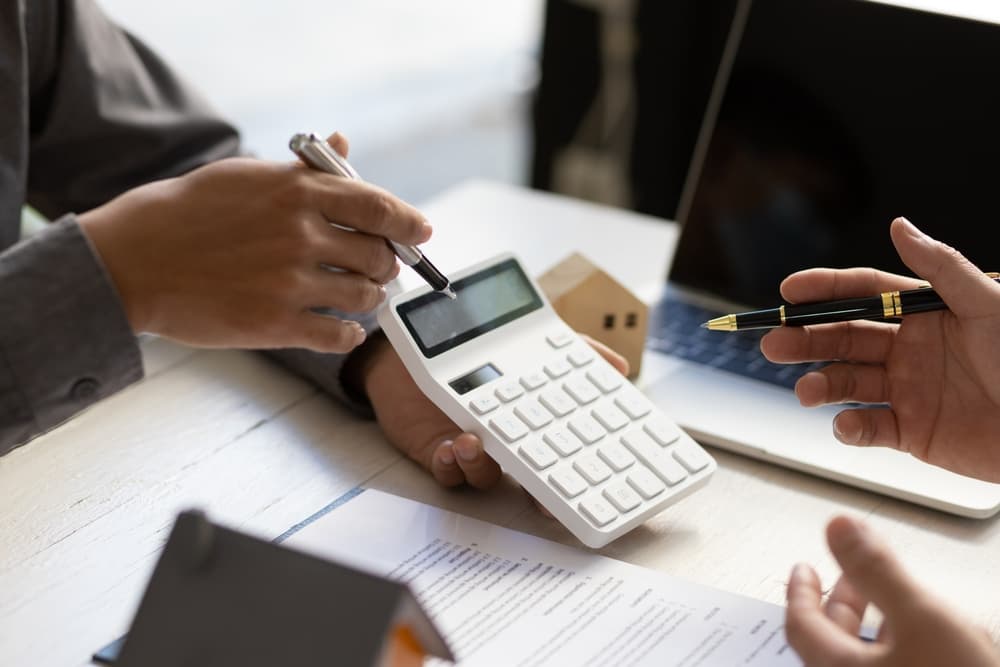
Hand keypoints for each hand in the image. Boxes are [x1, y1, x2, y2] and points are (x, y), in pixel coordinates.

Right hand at [78, 133, 428, 353]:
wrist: (134, 260)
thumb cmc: (188, 213)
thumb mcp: (246, 177)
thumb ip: (304, 170)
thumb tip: (345, 143)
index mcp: (297, 192)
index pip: (378, 205)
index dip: (410, 222)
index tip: (423, 232)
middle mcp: (301, 235)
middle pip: (379, 255)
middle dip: (387, 264)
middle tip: (379, 269)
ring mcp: (290, 282)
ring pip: (365, 296)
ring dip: (370, 298)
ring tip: (358, 296)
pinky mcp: (276, 324)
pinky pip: (340, 336)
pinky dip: (351, 335)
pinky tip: (344, 329)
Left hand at [359, 334, 628, 488]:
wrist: (423, 340)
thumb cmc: (478, 348)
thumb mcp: (535, 340)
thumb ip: (578, 349)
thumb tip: (620, 368)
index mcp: (534, 422)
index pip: (562, 451)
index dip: (579, 470)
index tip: (597, 479)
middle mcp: (507, 442)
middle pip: (529, 479)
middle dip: (540, 495)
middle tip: (548, 498)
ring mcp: (473, 449)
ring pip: (484, 476)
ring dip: (481, 465)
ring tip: (472, 441)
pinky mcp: (438, 452)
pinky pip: (445, 472)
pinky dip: (449, 465)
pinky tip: (451, 446)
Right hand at [760, 217, 999, 480]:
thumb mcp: (990, 305)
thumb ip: (941, 267)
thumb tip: (901, 226)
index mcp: (926, 314)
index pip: (864, 293)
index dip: (824, 289)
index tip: (789, 291)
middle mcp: (910, 350)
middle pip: (843, 338)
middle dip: (806, 339)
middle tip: (776, 344)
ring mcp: (907, 390)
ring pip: (847, 382)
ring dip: (820, 384)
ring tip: (805, 390)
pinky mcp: (912, 432)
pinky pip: (869, 428)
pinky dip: (850, 427)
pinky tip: (844, 423)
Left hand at [785, 516, 998, 666]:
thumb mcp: (922, 619)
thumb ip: (877, 571)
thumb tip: (839, 529)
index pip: (800, 626)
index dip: (801, 591)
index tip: (803, 569)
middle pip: (832, 646)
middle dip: (843, 606)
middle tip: (850, 580)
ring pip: (867, 663)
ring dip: (879, 632)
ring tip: (900, 608)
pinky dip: (905, 655)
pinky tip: (935, 644)